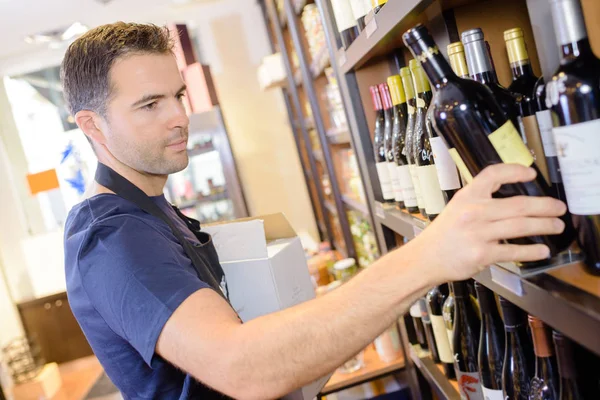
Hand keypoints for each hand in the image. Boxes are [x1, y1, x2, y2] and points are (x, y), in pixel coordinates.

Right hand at [404, 164, 566, 280]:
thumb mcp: (457, 207)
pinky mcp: (481, 254)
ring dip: (544, 226)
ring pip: (520, 226)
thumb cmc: (444, 234)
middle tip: (559, 208)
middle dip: (544, 206)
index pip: (492, 175)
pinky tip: (542, 250)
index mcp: (467, 196)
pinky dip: (532, 251)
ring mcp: (477, 234)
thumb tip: (513, 200)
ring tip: (556, 226)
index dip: (514, 171)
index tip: (530, 173)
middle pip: (518, 204)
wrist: (425, 257)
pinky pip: (513, 251)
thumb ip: (480, 200)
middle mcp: (473, 212)